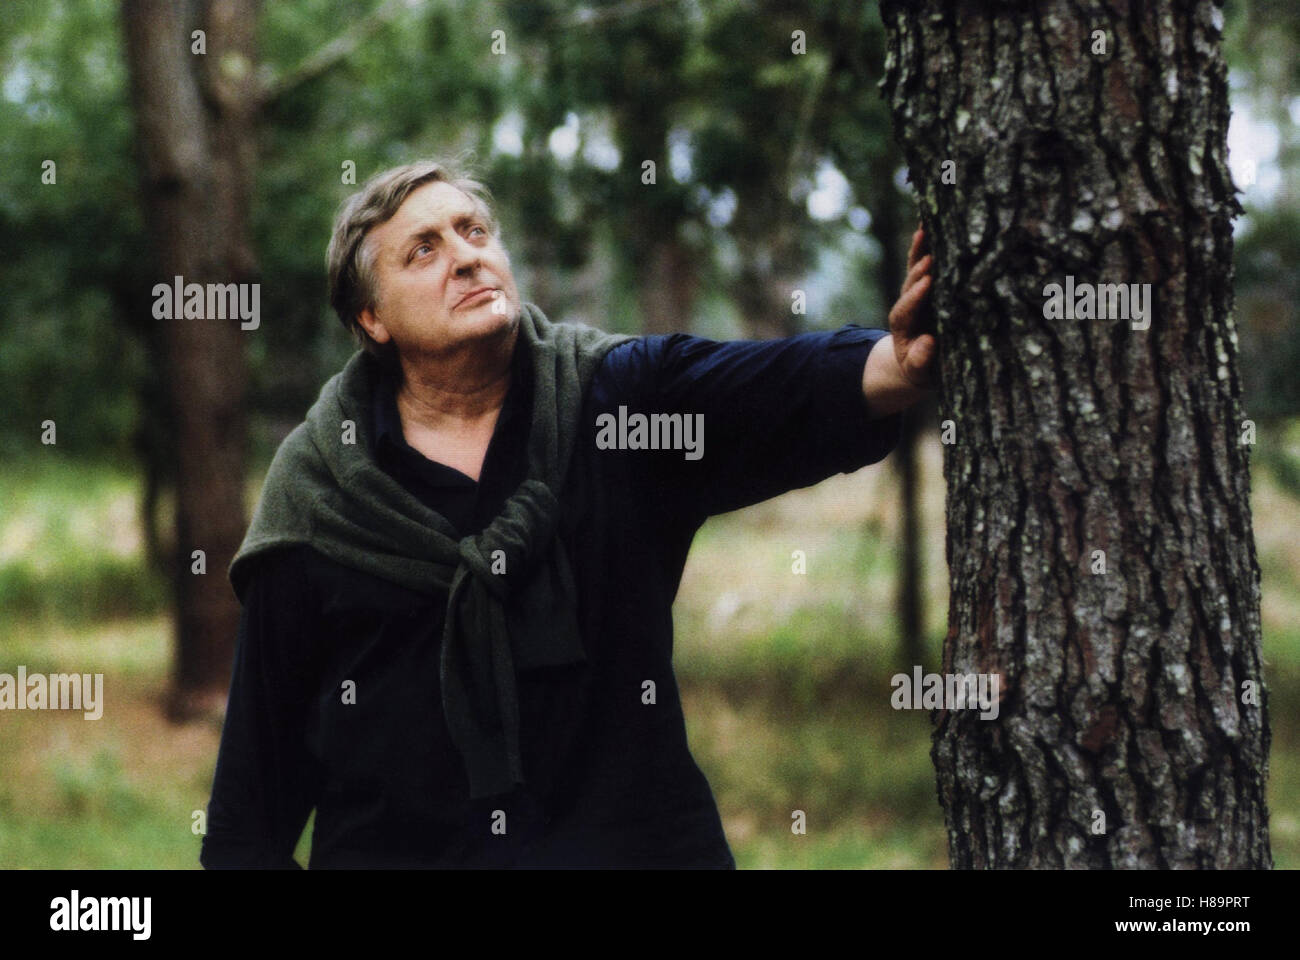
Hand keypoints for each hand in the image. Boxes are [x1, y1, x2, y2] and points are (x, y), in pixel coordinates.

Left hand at [888, 224, 938, 388]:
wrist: (916, 364)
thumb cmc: (921, 371)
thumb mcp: (919, 373)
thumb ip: (920, 361)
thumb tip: (928, 342)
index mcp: (903, 328)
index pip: (906, 310)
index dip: (916, 296)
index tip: (927, 283)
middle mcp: (906, 308)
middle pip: (908, 287)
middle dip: (918, 272)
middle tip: (929, 258)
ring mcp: (914, 295)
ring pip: (914, 271)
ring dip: (919, 252)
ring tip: (924, 231)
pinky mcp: (925, 288)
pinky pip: (923, 265)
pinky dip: (925, 248)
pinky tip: (926, 226)